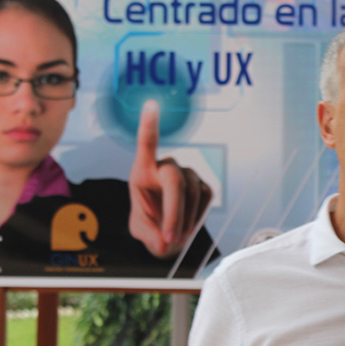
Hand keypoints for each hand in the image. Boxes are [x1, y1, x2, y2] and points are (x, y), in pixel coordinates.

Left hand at [128, 100, 211, 258]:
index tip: (151, 104)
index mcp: (142, 170)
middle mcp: (166, 166)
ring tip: (175, 238)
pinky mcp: (202, 185)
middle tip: (169, 239)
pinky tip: (187, 226)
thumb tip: (165, 241)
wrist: (165, 231)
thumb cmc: (148, 225)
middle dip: (173, 212)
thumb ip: (150, 234)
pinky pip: (204, 200)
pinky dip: (195, 218)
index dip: (150, 125)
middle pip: (174, 180)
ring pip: (191, 194)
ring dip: (184, 220)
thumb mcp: (140, 231)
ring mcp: (187, 174)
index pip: (147, 144)